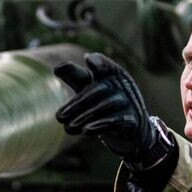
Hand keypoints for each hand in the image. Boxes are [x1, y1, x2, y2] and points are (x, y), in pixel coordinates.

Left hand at [54, 53, 172, 168]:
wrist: (131, 132)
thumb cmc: (105, 106)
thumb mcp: (89, 90)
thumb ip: (76, 78)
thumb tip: (58, 68)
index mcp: (113, 75)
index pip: (106, 66)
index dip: (99, 61)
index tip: (88, 59)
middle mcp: (123, 86)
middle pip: (99, 89)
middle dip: (77, 103)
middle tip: (58, 118)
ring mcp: (130, 103)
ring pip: (106, 106)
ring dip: (85, 116)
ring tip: (67, 128)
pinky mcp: (133, 120)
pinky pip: (117, 121)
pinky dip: (101, 125)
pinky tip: (86, 131)